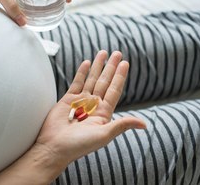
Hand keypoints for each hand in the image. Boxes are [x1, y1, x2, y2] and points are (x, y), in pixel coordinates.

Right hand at [0, 50, 145, 184]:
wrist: (54, 147)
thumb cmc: (79, 145)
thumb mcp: (103, 135)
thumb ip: (122, 125)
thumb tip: (144, 124)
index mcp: (104, 113)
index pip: (114, 90)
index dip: (120, 77)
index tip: (126, 64)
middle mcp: (93, 105)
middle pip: (105, 81)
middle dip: (111, 67)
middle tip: (118, 53)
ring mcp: (80, 101)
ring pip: (92, 79)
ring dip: (98, 66)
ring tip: (103, 53)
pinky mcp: (67, 100)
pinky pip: (77, 82)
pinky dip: (82, 72)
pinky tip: (87, 62)